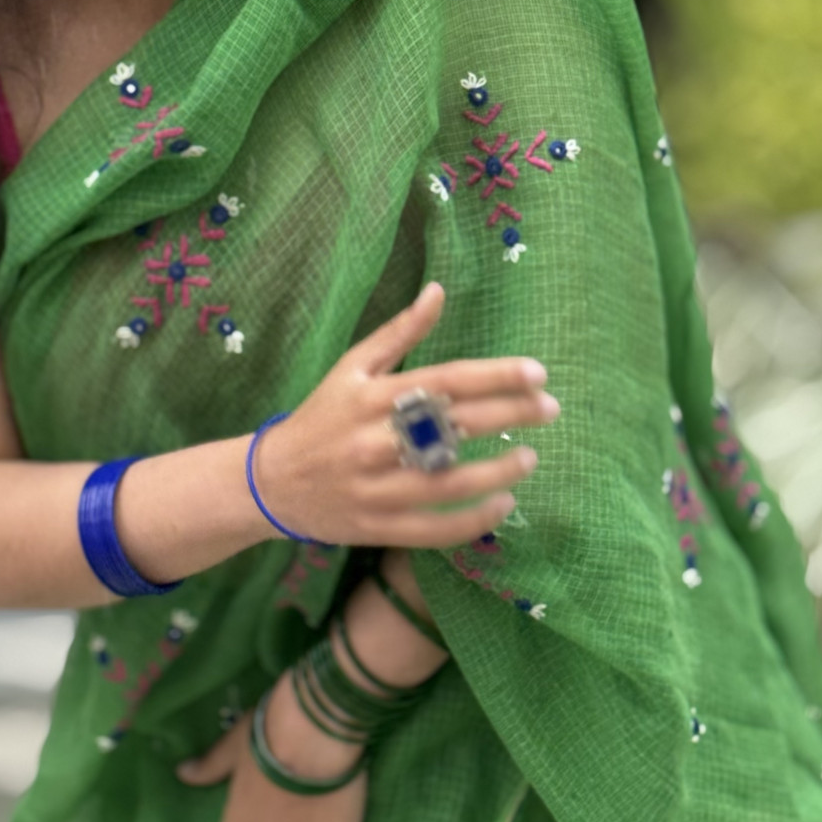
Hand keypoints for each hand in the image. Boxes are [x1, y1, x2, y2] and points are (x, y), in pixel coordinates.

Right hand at [253, 281, 556, 548]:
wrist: (271, 482)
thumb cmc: (321, 417)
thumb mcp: (352, 367)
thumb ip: (399, 333)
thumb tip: (438, 291)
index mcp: (370, 396)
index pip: (444, 381)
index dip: (495, 376)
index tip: (538, 372)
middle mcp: (373, 441)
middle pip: (454, 426)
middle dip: (510, 415)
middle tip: (550, 408)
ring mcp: (375, 489)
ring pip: (448, 483)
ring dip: (497, 471)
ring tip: (530, 458)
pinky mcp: (377, 528)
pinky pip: (434, 529)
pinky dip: (473, 520)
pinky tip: (503, 504)